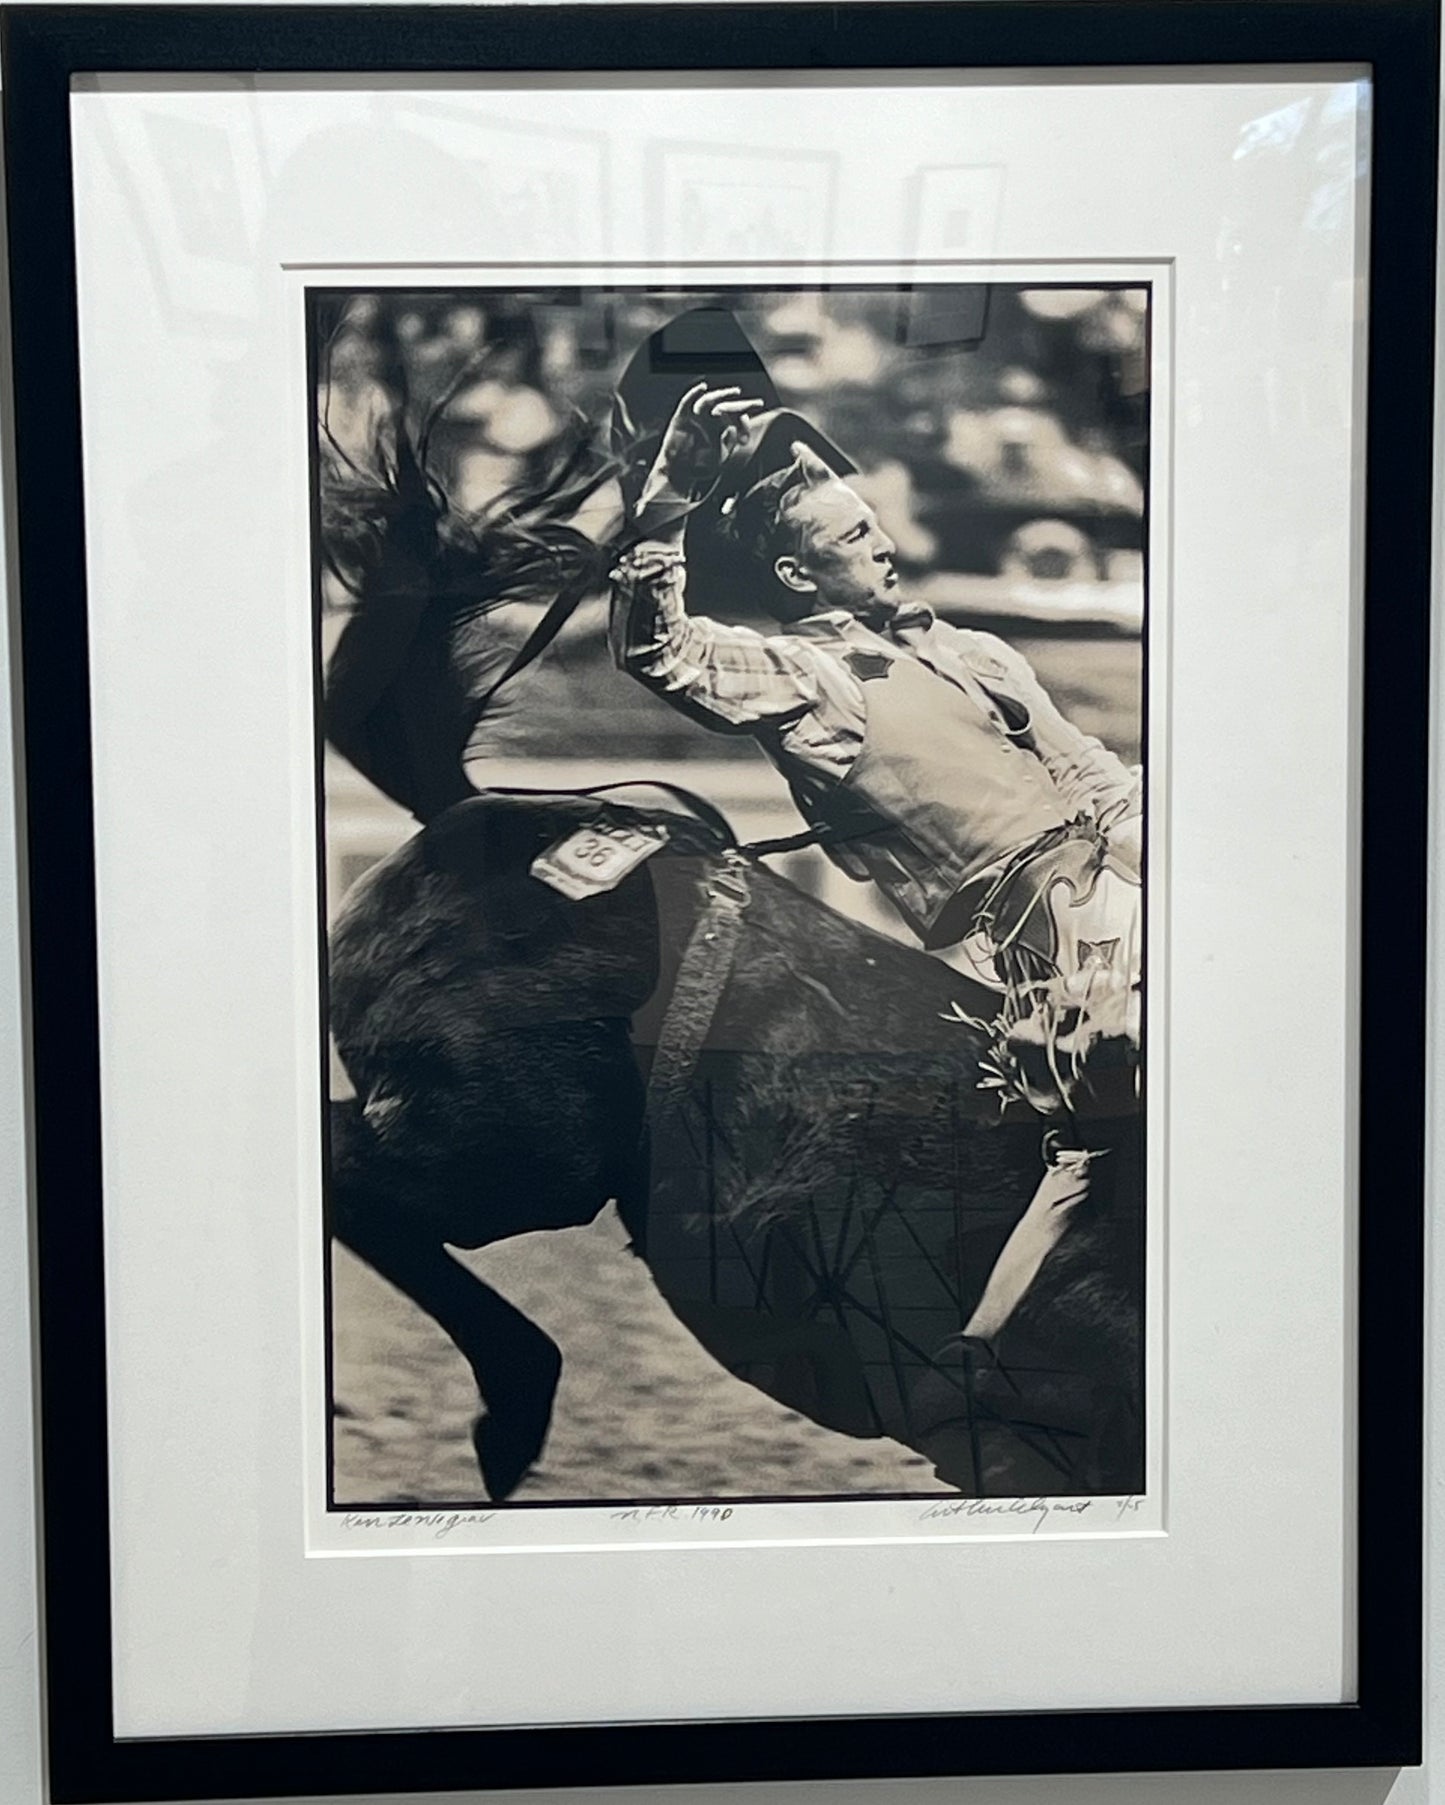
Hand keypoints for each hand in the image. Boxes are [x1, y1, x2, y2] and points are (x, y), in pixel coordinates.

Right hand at [639, 381, 765, 512]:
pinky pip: (687, 402)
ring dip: (722, 395)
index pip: (735, 419)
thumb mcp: (719, 457)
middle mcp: (709, 420)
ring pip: (709, 401)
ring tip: (736, 392)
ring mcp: (695, 417)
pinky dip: (693, 393)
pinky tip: (703, 387)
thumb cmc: (699, 467)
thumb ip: (727, 443)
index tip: (747, 434)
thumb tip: (731, 428)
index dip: (744, 423)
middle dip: (742, 405)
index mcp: (721, 428)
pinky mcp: (681, 418)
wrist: (678, 474)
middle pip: (726, 406)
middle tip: (756, 403)